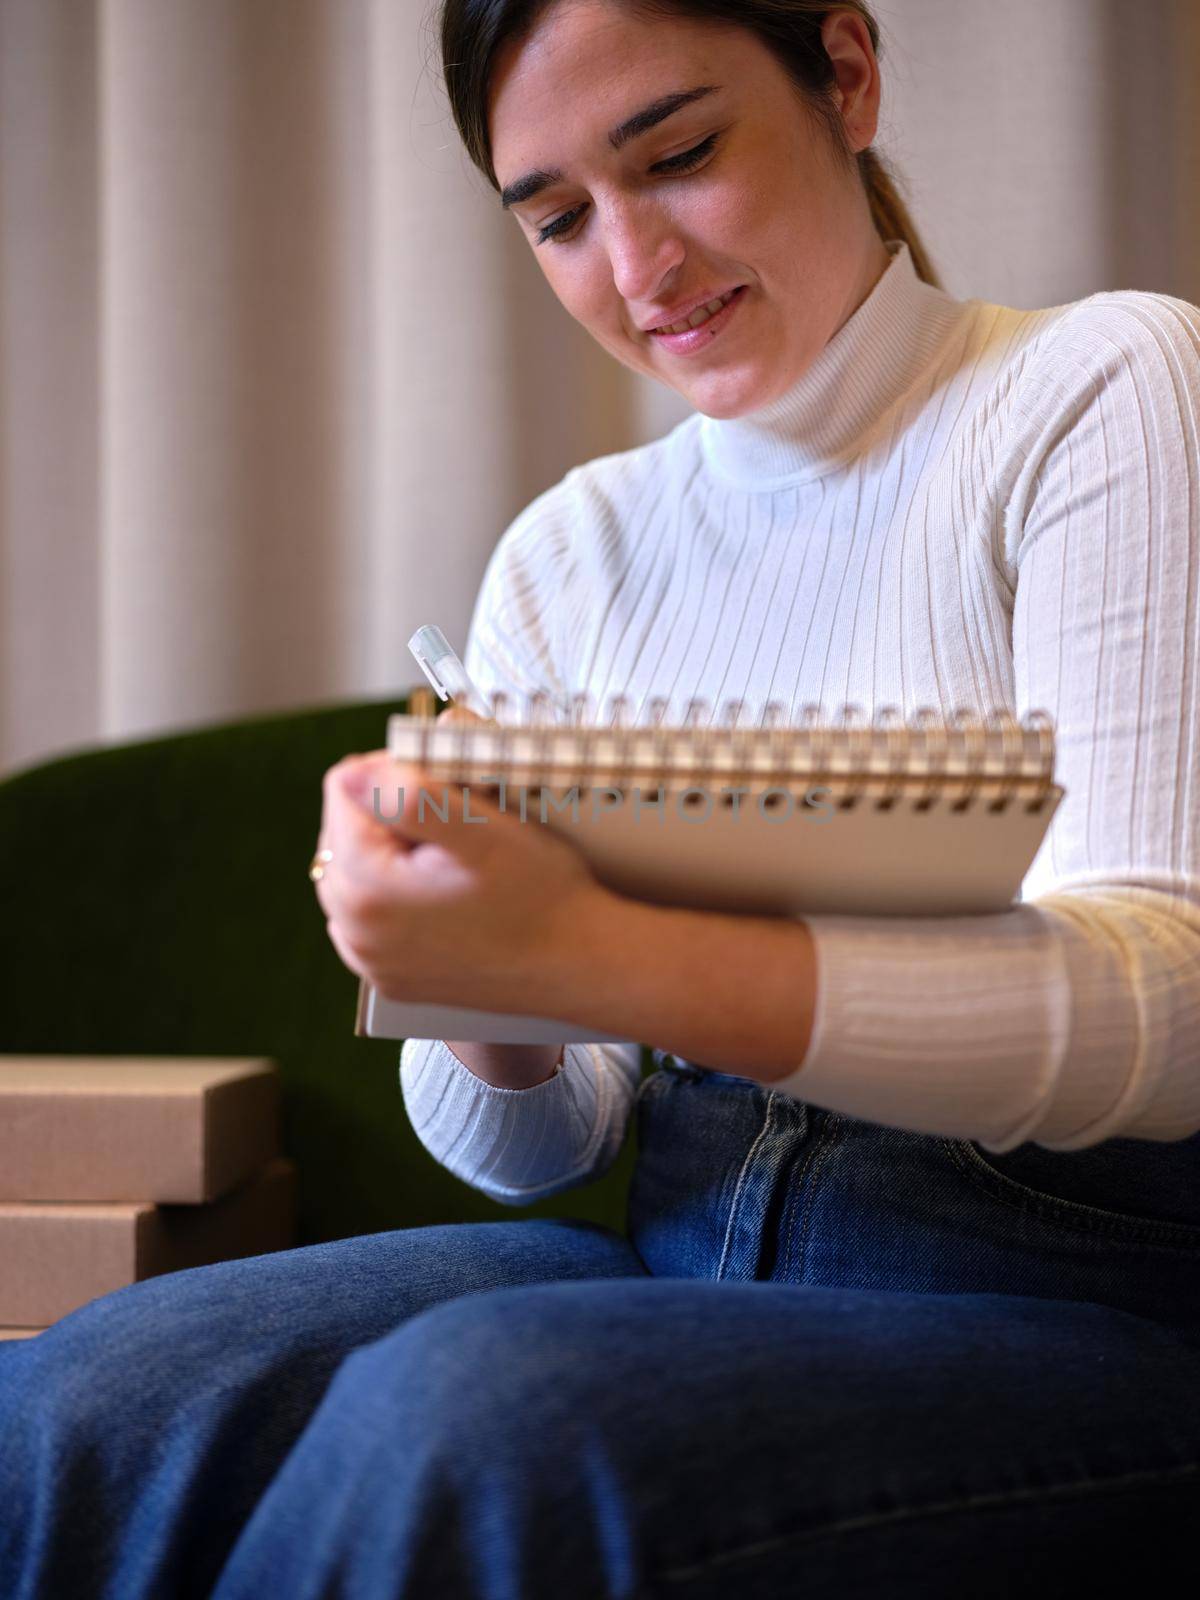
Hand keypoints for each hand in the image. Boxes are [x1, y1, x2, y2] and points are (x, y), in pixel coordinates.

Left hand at [312, 702, 601, 1009]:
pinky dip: (394, 896)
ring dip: (388, 854)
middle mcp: (354, 932)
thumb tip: (350, 775)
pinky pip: (369, 918)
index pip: (344, 788)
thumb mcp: (482, 832)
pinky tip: (439, 895)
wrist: (577, 965)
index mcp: (366, 888)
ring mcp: (370, 962)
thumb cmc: (540, 893)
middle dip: (387, 816)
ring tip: (449, 860)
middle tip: (455, 826)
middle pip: (341, 832)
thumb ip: (407, 798)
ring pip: (352, 874)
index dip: (395, 773)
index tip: (446, 789)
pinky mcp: (391, 979)